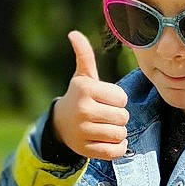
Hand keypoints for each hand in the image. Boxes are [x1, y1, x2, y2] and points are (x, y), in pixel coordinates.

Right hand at [51, 30, 128, 160]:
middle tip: (105, 115)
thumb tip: (74, 33)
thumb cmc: (79, 98)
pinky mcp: (86, 150)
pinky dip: (117, 148)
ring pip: (120, 134)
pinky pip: (115, 152)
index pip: (122, 98)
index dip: (118, 100)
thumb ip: (84, 55)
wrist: (60, 125)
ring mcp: (83, 131)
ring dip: (118, 132)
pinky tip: (107, 141)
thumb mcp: (83, 77)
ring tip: (105, 127)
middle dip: (119, 116)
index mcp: (85, 89)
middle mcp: (82, 110)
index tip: (106, 100)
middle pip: (123, 117)